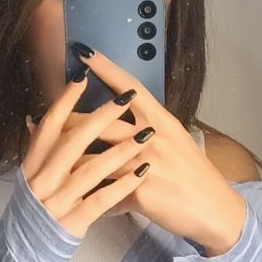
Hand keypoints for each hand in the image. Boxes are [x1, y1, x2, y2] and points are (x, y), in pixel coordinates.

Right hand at [21, 71, 158, 238]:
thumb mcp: (32, 178)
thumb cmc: (37, 209)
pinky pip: (102, 200)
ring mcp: (57, 202)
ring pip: (91, 169)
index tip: (84, 75)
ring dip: (120, 150)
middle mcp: (41, 180)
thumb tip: (35, 119)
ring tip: (146, 135)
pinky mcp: (73, 221)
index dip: (66, 100)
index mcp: (31, 165)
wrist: (28, 251)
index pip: (49, 125)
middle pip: (73, 141)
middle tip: (126, 98)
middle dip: (102, 116)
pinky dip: (123, 185)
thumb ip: (38, 152)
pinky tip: (141, 173)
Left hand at [63, 45, 247, 254]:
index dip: (106, 68)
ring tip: (50, 159)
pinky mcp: (142, 194)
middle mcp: (154, 139)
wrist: (214, 209)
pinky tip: (76, 202)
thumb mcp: (175, 142)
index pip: (130, 87)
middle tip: (47, 113)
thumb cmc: (194, 175)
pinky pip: (109, 194)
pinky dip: (93, 198)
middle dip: (72, 119)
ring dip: (72, 159)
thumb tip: (123, 122)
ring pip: (97, 158)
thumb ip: (147, 130)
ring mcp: (147, 165)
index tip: (83, 52)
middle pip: (103, 122)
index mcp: (163, 121)